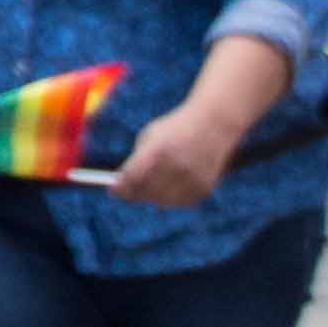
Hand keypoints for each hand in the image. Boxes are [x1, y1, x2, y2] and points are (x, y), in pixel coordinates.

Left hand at [112, 102, 234, 210]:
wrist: (213, 124)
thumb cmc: (176, 129)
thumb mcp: (152, 136)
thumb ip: (138, 159)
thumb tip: (126, 185)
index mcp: (158, 150)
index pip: (132, 177)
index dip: (120, 187)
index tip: (113, 191)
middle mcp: (175, 166)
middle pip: (146, 192)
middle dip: (135, 192)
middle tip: (128, 192)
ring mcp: (191, 179)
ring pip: (163, 201)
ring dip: (153, 197)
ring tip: (148, 190)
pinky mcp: (203, 188)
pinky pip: (180, 202)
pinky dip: (172, 199)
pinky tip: (169, 189)